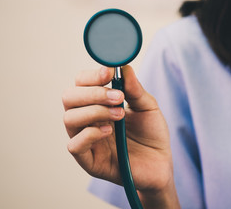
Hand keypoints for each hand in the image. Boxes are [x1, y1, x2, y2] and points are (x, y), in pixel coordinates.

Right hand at [62, 66, 179, 206]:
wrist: (161, 164)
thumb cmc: (152, 134)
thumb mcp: (148, 107)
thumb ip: (135, 89)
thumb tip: (124, 66)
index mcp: (99, 104)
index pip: (81, 83)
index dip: (91, 76)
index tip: (109, 73)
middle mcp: (88, 120)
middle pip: (69, 97)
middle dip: (92, 93)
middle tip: (117, 97)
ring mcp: (87, 140)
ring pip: (70, 119)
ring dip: (95, 111)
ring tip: (119, 114)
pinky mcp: (89, 161)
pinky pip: (74, 145)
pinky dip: (90, 134)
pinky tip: (109, 132)